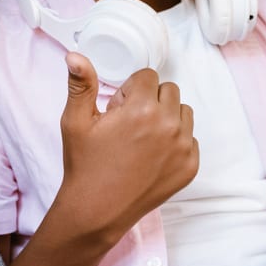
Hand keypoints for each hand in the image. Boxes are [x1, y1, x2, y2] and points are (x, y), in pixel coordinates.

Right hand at [59, 53, 198, 242]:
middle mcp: (169, 126)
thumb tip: (76, 55)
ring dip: (166, 118)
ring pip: (183, 112)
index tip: (117, 110)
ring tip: (141, 139)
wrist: (96, 210)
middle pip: (168, 90)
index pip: (147, 76)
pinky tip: (151, 156)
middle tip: (128, 125)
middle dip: (149, 100)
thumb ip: (81, 85)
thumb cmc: (85, 165)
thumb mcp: (75, 122)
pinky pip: (190, 139)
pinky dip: (174, 142)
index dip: (129, 91)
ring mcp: (183, 148)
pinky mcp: (190, 166)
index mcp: (142, 110)